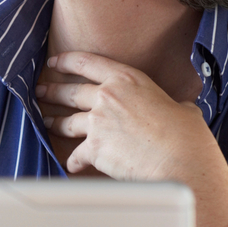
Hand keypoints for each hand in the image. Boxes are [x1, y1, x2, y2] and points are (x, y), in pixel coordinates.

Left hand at [37, 51, 210, 180]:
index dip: (66, 61)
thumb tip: (180, 111)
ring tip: (47, 122)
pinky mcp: (93, 148)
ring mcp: (97, 122)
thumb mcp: (182, 107)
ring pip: (67, 122)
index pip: (88, 62)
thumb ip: (172, 105)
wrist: (180, 161)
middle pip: (71, 92)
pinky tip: (72, 165)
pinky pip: (75, 155)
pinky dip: (73, 161)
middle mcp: (107, 96)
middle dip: (52, 91)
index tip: (54, 63)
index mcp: (128, 79)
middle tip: (41, 92)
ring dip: (55, 123)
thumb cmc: (186, 136)